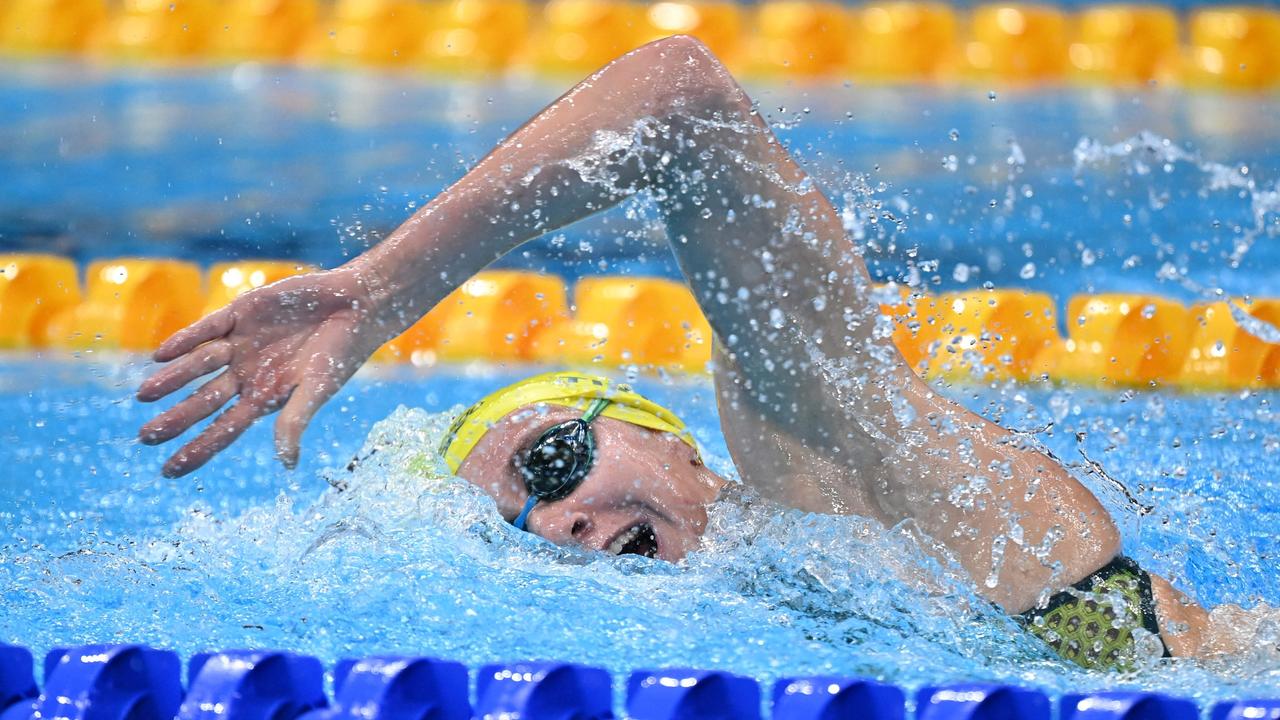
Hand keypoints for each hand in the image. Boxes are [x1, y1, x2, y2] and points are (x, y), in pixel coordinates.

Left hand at [137, 267, 391, 477]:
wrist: (356, 304)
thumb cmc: (343, 352)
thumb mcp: (318, 389)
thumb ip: (296, 421)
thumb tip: (287, 465)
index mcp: (266, 396)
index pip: (224, 429)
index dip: (196, 450)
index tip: (168, 472)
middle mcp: (248, 373)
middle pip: (204, 401)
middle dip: (175, 419)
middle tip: (145, 437)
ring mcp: (242, 344)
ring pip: (198, 365)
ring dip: (172, 380)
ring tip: (143, 395)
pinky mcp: (241, 313)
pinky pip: (206, 329)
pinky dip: (184, 340)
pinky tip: (160, 354)